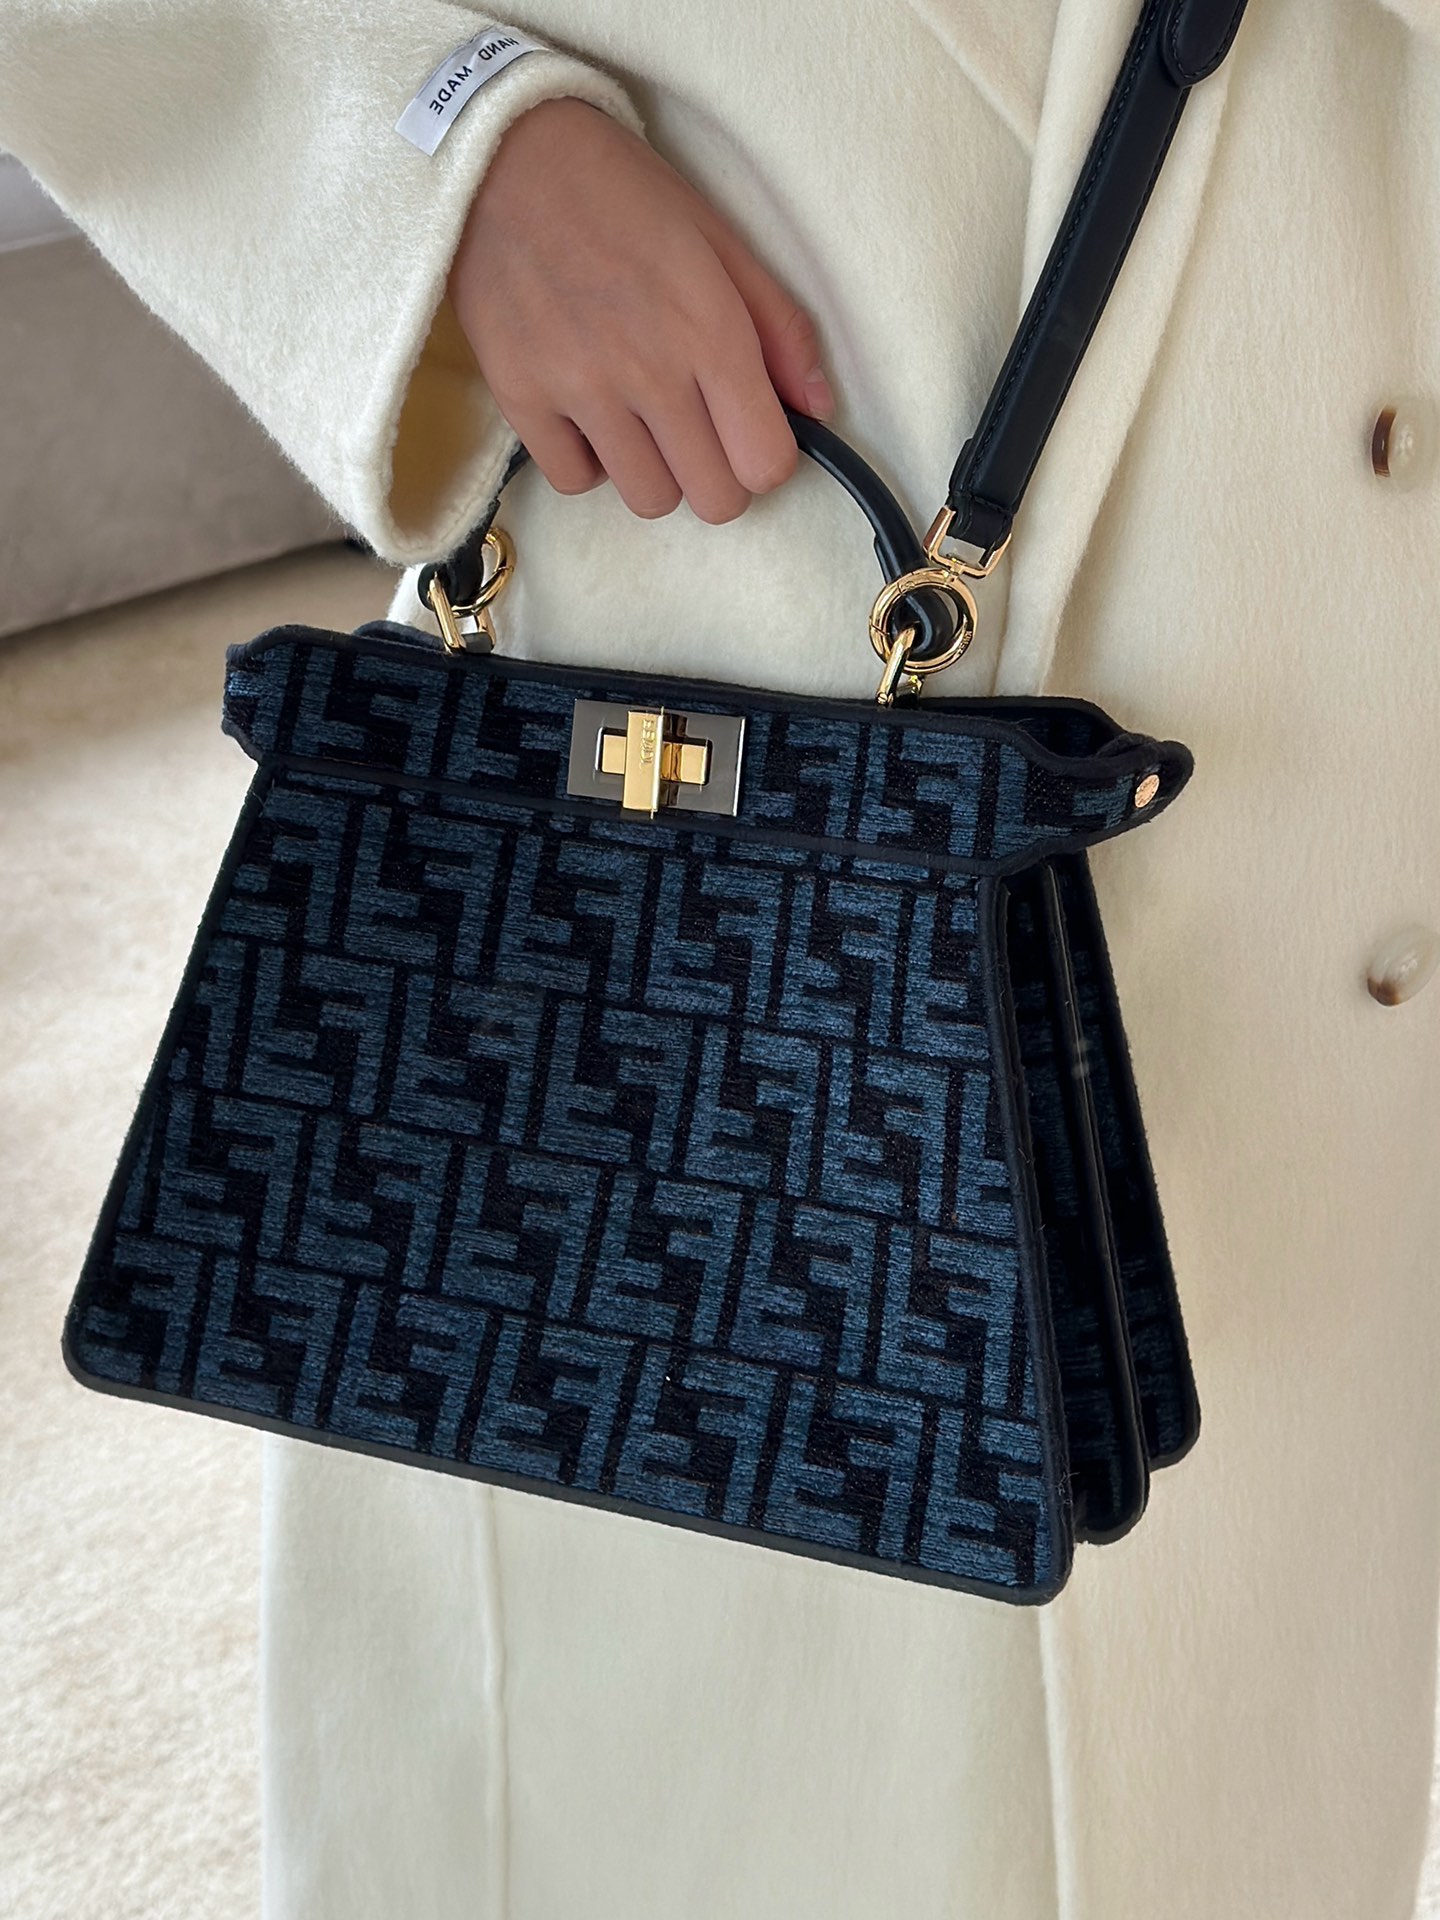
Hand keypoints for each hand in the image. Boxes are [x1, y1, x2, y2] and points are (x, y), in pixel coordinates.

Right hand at [447, 97, 833, 523]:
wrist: (502, 157)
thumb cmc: (622, 194)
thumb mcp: (720, 239)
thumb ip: (780, 327)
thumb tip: (818, 408)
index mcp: (710, 330)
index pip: (765, 464)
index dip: (766, 455)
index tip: (749, 428)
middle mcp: (648, 371)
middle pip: (714, 500)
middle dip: (718, 474)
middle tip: (699, 430)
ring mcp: (580, 390)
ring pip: (649, 500)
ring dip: (656, 471)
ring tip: (641, 416)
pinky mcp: (521, 398)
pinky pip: (575, 481)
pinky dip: (588, 461)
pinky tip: (590, 414)